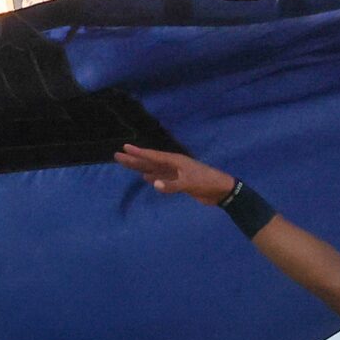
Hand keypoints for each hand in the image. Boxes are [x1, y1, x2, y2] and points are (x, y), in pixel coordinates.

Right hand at [114, 144, 236, 205]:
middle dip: (134, 159)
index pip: (153, 156)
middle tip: (117, 156)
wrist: (222, 191)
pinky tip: (146, 177)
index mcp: (175, 161)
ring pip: (154, 169)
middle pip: (149, 161)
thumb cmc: (207, 183)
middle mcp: (173, 165)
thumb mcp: (189, 184)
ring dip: (141, 167)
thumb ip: (171, 185)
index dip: (138, 153)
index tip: (124, 148)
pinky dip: (153, 177)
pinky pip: (162, 178)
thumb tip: (152, 183)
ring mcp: (176, 173)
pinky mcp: (180, 182)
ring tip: (127, 164)